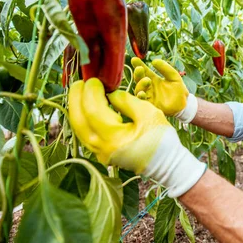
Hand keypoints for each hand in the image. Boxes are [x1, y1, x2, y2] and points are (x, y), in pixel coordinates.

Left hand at [68, 78, 205, 196]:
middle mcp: (100, 147)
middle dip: (76, 97)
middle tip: (81, 81)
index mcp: (113, 138)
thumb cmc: (161, 139)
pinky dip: (83, 117)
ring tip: (81, 91)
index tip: (95, 79)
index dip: (91, 91)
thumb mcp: (148, 113)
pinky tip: (87, 106)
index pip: (92, 109)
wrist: (166, 164)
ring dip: (77, 107)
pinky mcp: (101, 152)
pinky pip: (84, 132)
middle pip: (77, 118)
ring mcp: (99, 152)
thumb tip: (111, 93)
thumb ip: (126, 100)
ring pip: (78, 126)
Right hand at [132, 58, 188, 116]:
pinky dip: (141, 97)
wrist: (184, 105)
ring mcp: (148, 96)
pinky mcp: (150, 105)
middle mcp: (149, 87)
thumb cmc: (179, 90)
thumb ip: (166, 68)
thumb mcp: (174, 77)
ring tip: (147, 80)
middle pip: (139, 79)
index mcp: (154, 79)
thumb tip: (154, 61)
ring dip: (140, 84)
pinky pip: (142, 101)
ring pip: (139, 90)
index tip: (134, 59)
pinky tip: (142, 93)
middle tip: (140, 69)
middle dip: (138, 74)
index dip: (139, 65)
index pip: (144, 71)